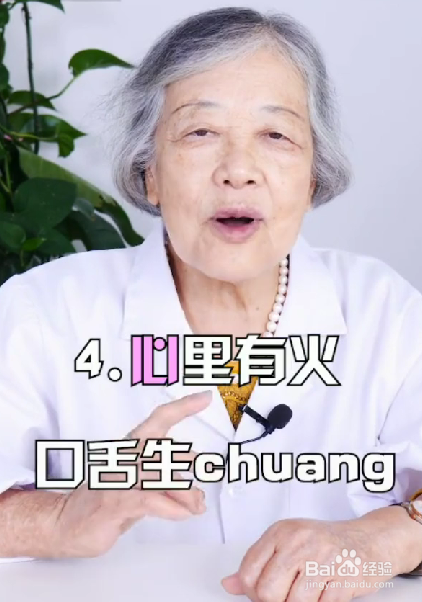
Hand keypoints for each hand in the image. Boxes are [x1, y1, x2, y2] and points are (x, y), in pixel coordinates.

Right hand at [50, 391, 211, 557]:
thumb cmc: (104, 499)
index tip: (204, 398)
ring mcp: (119, 479)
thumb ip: (166, 478)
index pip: (158, 420)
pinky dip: (173, 508)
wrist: (64, 522)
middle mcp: (124, 457)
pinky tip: (182, 513)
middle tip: (207, 471)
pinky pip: (151, 500)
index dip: (182, 407)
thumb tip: (196, 479)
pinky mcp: (115, 502)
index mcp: (130, 447)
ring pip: (161, 475)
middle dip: (190, 460)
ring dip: (186, 492)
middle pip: (163, 448)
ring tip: (197, 504)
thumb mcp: (139, 484)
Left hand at [221, 515, 400, 601]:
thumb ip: (258, 563)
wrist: (369, 540)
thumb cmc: (324, 543)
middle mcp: (299, 542)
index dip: (252, 591)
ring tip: (308, 591)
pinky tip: (325, 591)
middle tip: (287, 595)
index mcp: (281, 532)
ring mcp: (322, 559)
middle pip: (267, 593)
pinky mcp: (343, 579)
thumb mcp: (287, 543)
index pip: (249, 571)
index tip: (262, 592)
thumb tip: (228, 585)